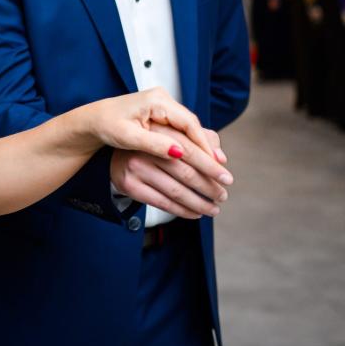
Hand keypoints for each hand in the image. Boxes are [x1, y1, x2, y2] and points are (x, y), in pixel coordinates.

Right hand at [110, 126, 231, 219]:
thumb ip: (200, 140)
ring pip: (176, 191)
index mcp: (158, 132)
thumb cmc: (154, 145)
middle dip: (208, 187)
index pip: (190, 151)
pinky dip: (183, 211)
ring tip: (214, 208)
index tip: (228, 179)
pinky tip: (195, 213)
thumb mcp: (174, 134)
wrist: (116, 155)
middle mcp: (144, 149)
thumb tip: (221, 159)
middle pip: (185, 173)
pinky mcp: (129, 186)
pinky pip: (162, 203)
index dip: (211, 167)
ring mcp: (135, 168)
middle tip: (222, 196)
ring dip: (199, 203)